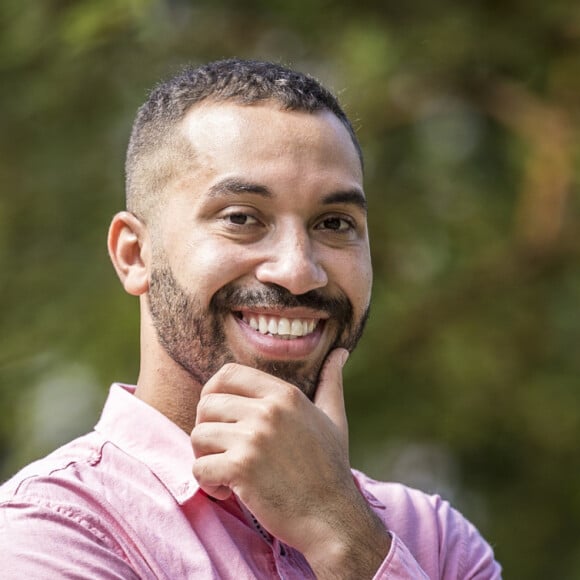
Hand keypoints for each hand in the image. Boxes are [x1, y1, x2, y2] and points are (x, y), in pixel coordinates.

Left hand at [191, 348, 389, 576]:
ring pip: (198, 435)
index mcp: (285, 394)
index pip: (228, 373)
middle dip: (207, 428)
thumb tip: (340, 352)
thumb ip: (330, 382)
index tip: (219, 416)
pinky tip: (227, 491)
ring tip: (224, 471)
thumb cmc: (331, 468)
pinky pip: (199, 468)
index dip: (213, 392)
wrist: (332, 517)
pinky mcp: (241, 468)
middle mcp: (268, 410)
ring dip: (204, 457)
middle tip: (221, 449)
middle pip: (207, 404)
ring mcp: (254, 438)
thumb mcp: (334, 418)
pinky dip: (206, 483)